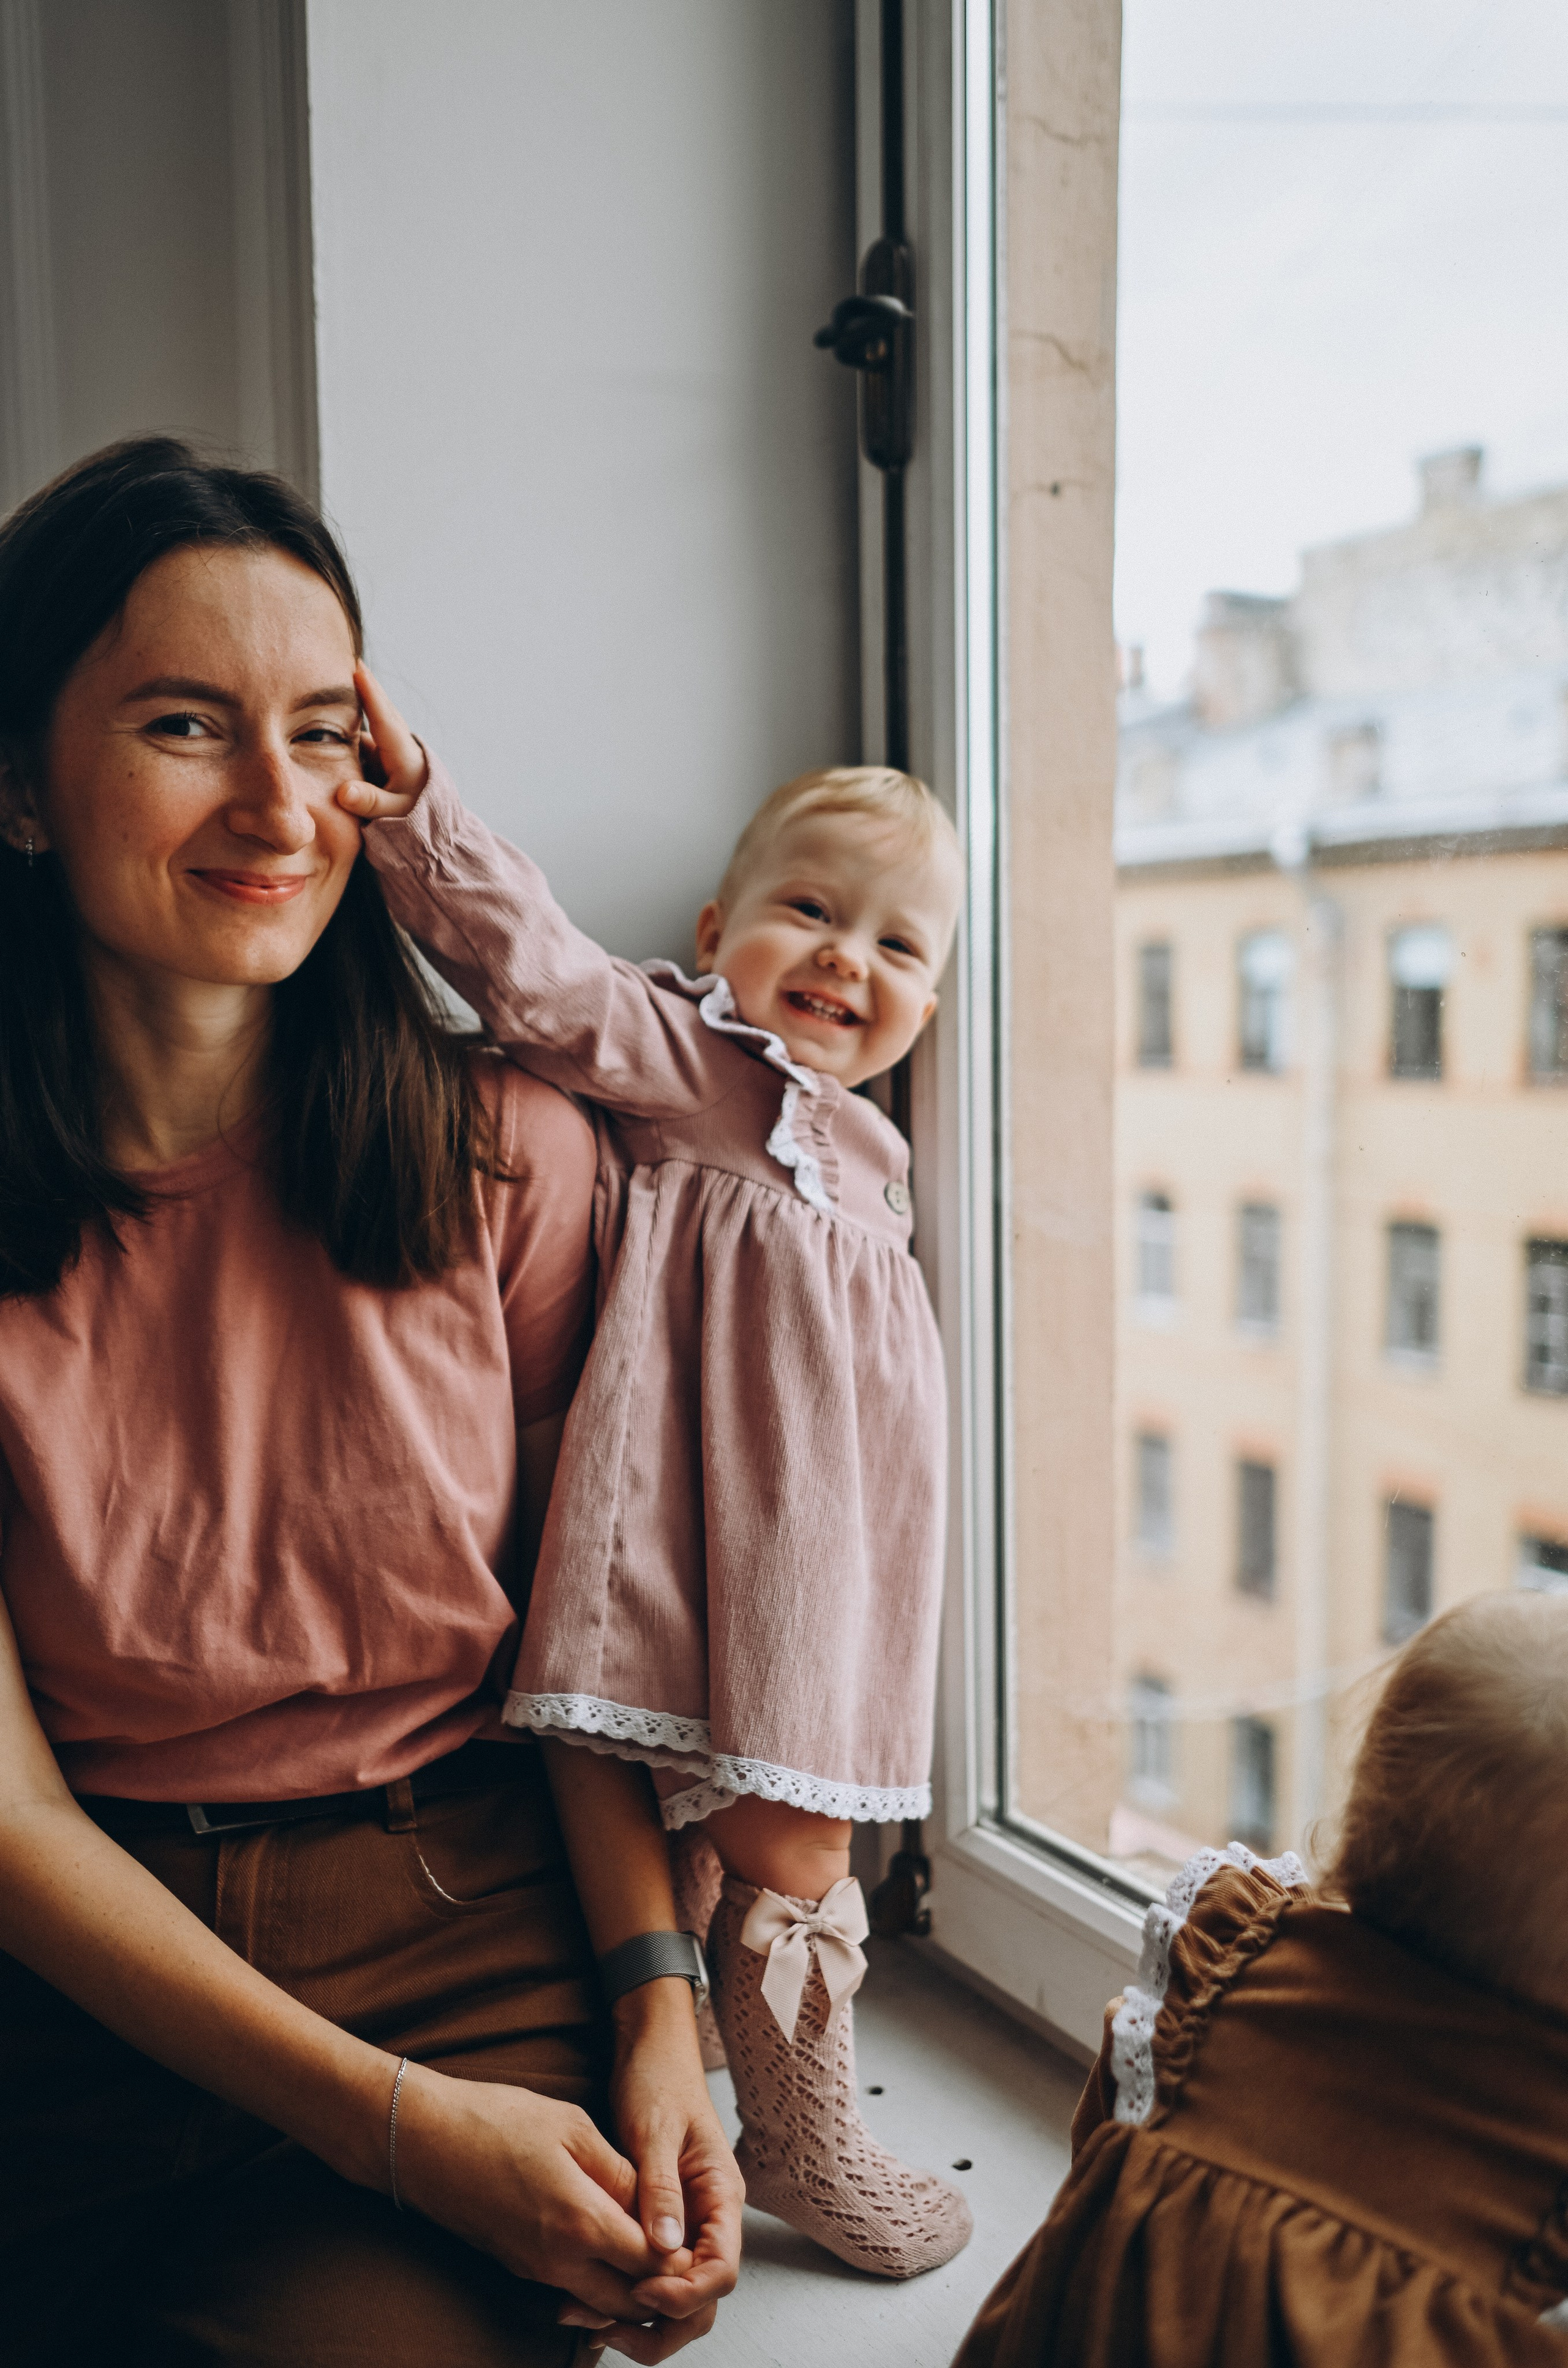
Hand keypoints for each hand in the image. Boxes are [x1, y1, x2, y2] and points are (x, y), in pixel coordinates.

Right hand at [336, 662, 428, 820]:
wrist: (435, 832)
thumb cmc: (418, 822)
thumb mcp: (395, 814)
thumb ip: (371, 802)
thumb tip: (344, 792)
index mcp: (404, 755)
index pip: (384, 716)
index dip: (369, 692)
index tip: (356, 667)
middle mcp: (397, 748)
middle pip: (376, 712)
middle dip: (361, 688)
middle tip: (345, 658)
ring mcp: (389, 753)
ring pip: (365, 728)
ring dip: (349, 712)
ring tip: (325, 686)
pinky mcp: (381, 762)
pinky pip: (361, 742)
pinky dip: (346, 734)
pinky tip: (324, 723)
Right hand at [391, 2062, 667, 2327]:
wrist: (425, 2142)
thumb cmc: (498, 2122)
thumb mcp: (573, 2128)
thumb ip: (619, 2171)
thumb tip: (653, 2204)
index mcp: (582, 2221)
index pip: (651, 2262)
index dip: (679, 2255)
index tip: (695, 2235)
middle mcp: (560, 2260)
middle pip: (629, 2299)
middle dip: (661, 2285)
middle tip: (681, 2256)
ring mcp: (536, 2269)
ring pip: (599, 2302)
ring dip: (629, 2289)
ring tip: (649, 2256)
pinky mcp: (518, 2267)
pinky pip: (571, 2290)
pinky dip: (597, 2284)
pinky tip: (607, 2254)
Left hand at [568, 1981, 742, 2359]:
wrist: (651, 2050)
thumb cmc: (659, 2080)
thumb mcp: (657, 2131)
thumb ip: (662, 2188)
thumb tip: (664, 2246)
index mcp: (722, 2195)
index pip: (720, 2269)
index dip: (684, 2292)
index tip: (640, 2290)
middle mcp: (710, 2218)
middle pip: (703, 2298)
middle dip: (663, 2324)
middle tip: (610, 2328)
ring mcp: (686, 2222)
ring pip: (678, 2294)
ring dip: (643, 2319)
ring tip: (594, 2323)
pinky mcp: (660, 2221)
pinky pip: (654, 2272)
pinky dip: (628, 2293)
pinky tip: (593, 2300)